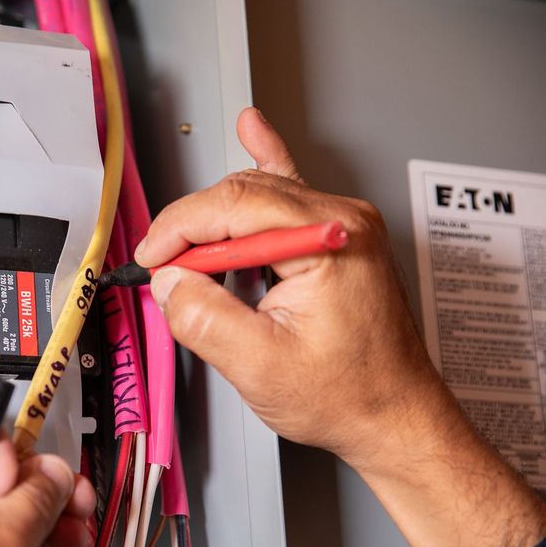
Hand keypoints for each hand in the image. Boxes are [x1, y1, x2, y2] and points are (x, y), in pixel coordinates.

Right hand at [138, 107, 545, 546]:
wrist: (395, 416)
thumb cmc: (348, 395)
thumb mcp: (259, 365)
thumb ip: (204, 318)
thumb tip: (168, 282)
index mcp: (329, 240)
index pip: (231, 207)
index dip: (178, 231)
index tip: (151, 261)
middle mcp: (342, 220)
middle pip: (241, 195)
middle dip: (192, 230)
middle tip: (165, 273)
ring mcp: (343, 225)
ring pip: (257, 195)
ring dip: (215, 223)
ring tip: (188, 256)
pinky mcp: (337, 237)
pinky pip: (289, 189)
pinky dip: (263, 162)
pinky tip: (252, 130)